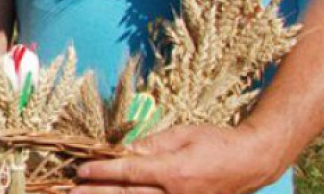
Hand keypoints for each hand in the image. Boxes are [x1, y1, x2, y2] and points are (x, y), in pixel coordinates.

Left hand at [73, 124, 285, 193]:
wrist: (251, 161)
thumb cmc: (216, 142)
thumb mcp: (183, 134)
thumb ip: (152, 144)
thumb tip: (125, 151)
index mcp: (173, 171)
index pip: (129, 172)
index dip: (102, 172)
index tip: (81, 170)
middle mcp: (176, 193)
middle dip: (98, 193)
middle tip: (72, 191)